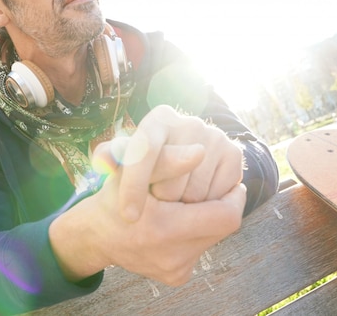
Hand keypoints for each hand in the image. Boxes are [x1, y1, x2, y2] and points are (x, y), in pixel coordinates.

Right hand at [49, 169, 246, 285]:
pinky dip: (195, 233)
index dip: (234, 196)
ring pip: (214, 238)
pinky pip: (200, 250)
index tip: (232, 181)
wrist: (94, 236)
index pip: (226, 216)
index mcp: (163, 229)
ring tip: (192, 202)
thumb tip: (201, 151)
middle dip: (222, 205)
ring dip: (208, 218)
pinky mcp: (175, 277)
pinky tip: (179, 221)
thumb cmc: (113, 197)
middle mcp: (172, 256)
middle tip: (214, 187)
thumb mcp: (133, 171)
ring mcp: (175, 271)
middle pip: (224, 227)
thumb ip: (168, 159)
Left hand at [95, 105, 244, 220]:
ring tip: (176, 199)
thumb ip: (111, 160)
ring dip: (183, 209)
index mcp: (158, 118)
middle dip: (161, 202)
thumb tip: (102, 159)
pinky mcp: (234, 154)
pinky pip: (220, 196)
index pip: (145, 151)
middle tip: (157, 199)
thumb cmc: (143, 170)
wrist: (181, 172)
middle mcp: (190, 122)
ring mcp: (215, 136)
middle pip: (173, 180)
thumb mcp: (120, 164)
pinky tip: (196, 198)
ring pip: (196, 193)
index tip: (129, 217)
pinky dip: (206, 207)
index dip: (136, 186)